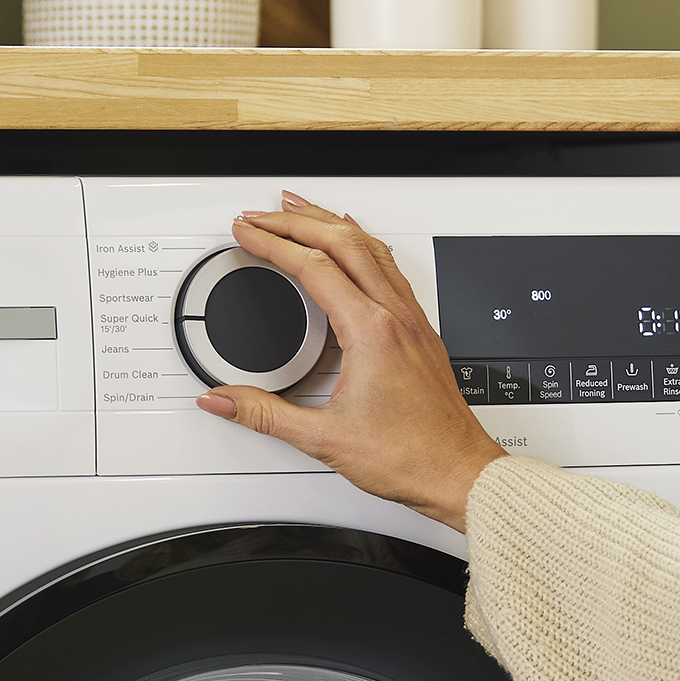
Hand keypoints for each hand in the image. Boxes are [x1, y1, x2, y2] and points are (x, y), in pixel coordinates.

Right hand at [194, 191, 505, 531]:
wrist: (458, 472)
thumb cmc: (410, 456)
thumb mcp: (323, 438)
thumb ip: (263, 414)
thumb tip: (222, 399)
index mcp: (370, 331)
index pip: (312, 266)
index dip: (272, 242)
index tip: (246, 231)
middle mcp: (395, 316)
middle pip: (342, 241)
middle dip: (296, 219)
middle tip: (262, 213)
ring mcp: (411, 320)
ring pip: (370, 246)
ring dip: (331, 221)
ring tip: (301, 207)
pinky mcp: (420, 331)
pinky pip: (390, 266)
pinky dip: (363, 242)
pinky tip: (357, 240)